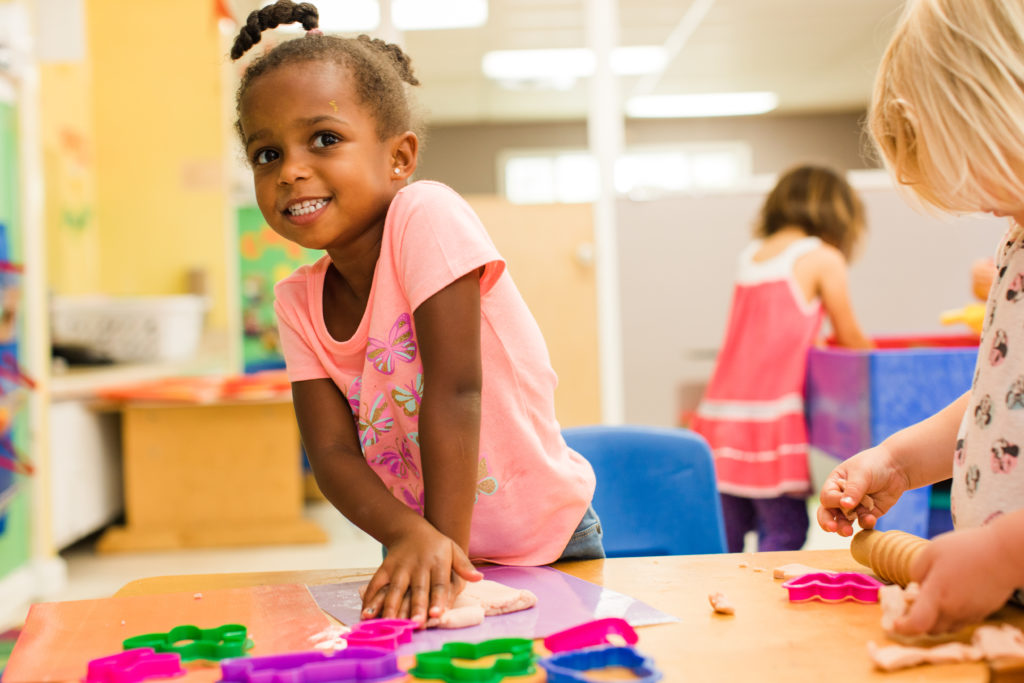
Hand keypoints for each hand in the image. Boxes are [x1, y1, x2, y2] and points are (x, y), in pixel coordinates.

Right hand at [361, 523, 481, 625]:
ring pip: (396, 589)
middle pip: (417, 589)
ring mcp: (400, 567)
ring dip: (392, 607)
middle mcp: (418, 566)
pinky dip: (371, 599)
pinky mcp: (385, 568)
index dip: (438, 599)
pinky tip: (366, 614)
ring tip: (389, 623)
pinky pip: (377, 584)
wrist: (410, 528)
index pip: (439, 583)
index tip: (437, 614)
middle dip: (416, 607)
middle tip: (416, 624)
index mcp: (437, 562)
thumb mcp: (453, 549)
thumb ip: (464, 566)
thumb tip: (478, 578)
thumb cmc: (436, 545)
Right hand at [816, 445, 910, 535]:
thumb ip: (853, 490)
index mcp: (834, 483)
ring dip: (844, 528)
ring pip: (844, 522)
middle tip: (832, 528)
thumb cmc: (875, 464)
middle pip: (828, 513)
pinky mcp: (869, 513)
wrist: (898, 467)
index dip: (833, 502)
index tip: (844, 503)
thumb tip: (844, 505)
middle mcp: (841, 496)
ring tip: (848, 532)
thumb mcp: (861, 474)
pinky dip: (866, 523)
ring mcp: (855, 506)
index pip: (827, 497)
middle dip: (828, 522)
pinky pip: (863, 522)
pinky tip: (871, 519)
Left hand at [894, 526, 1016, 634]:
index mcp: (937, 594)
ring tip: (933, 601)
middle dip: (918, 622)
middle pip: (931, 629)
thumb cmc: (966, 549)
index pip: (917, 624)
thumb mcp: (932, 551)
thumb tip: (915, 585)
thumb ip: (917, 570)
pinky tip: (952, 597)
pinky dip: (952, 616)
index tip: (895, 623)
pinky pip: (962, 621)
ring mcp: (970, 613)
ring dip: (936, 621)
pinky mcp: (983, 612)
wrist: (1005, 554)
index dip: (903, 628)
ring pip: (947, 627)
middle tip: (912, 607)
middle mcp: (953, 609)